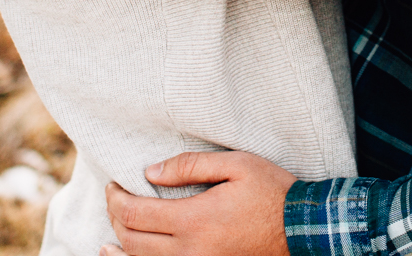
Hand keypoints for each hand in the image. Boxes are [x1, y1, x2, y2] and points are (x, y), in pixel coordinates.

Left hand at [101, 151, 295, 255]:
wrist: (301, 231)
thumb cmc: (272, 192)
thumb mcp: (236, 165)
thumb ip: (191, 166)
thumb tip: (150, 172)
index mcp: (195, 219)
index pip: (136, 213)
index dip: (116, 199)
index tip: (113, 185)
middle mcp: (190, 249)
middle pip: (133, 240)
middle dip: (116, 218)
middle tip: (114, 199)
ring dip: (121, 249)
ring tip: (109, 238)